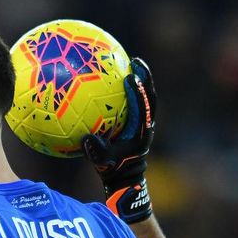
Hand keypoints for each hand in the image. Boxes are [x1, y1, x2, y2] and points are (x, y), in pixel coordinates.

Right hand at [82, 58, 155, 222]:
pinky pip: (135, 101)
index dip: (137, 92)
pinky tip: (114, 78)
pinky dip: (129, 89)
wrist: (124, 177)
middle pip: (150, 96)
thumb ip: (95, 152)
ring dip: (140, 79)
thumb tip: (87, 139)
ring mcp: (143, 122)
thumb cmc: (113, 169)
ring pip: (145, 97)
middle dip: (144, 78)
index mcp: (140, 131)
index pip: (142, 107)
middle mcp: (146, 124)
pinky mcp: (138, 122)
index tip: (129, 77)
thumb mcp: (102, 162)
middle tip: (135, 61)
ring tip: (130, 62)